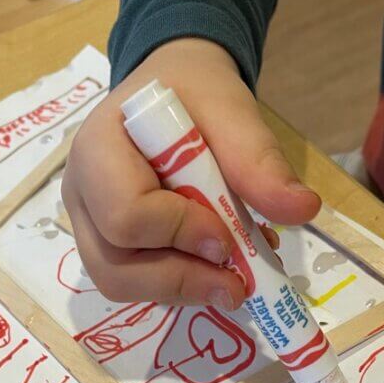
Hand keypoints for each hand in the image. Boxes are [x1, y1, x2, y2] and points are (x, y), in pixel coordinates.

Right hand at [62, 38, 320, 307]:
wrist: (173, 92)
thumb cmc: (194, 95)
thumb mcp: (230, 110)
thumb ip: (258, 160)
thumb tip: (303, 209)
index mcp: (96, 150)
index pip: (125, 214)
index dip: (180, 234)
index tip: (228, 237)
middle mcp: (80, 196)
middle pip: (114, 267)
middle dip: (181, 280)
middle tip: (237, 284)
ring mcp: (89, 227)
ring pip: (121, 284)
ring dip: (183, 290)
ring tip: (232, 279)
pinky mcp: (109, 248)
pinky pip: (137, 284)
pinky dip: (182, 286)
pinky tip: (216, 268)